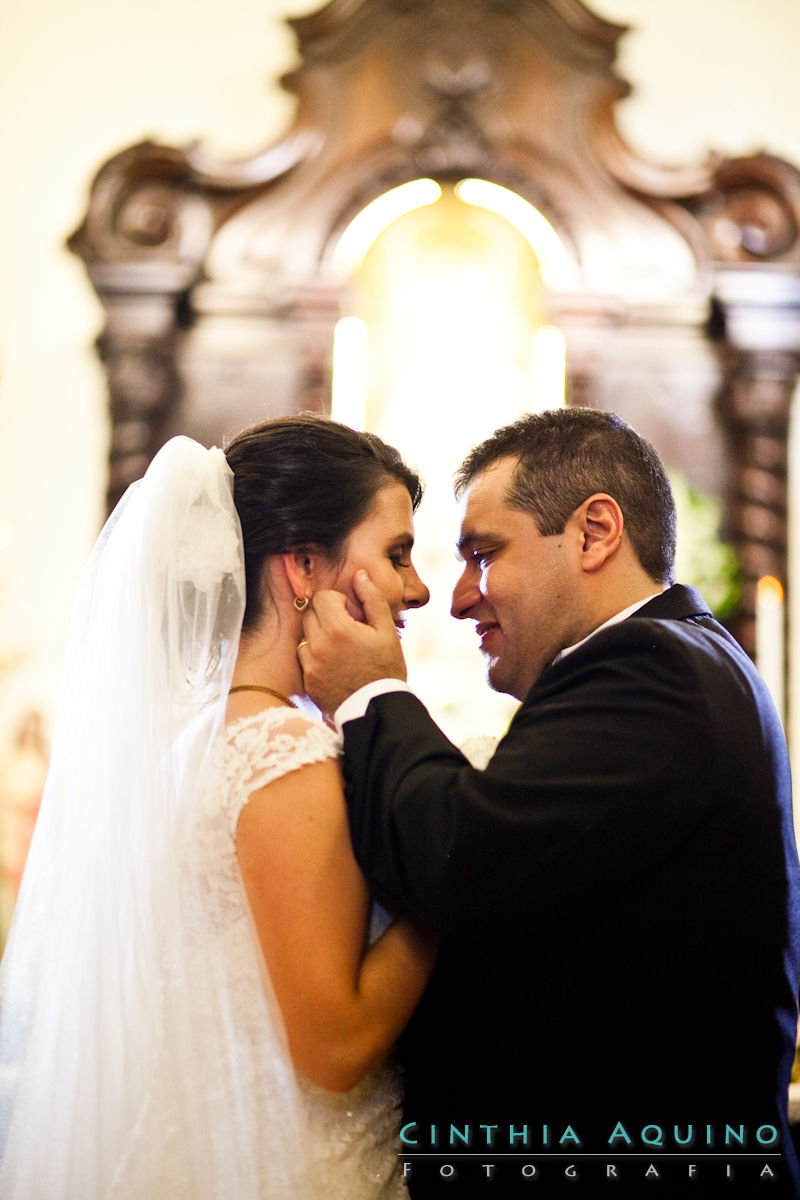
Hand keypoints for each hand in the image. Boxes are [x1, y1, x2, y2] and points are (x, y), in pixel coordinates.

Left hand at [298, 570, 406, 716]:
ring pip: (306, 636)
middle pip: (311, 614)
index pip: (323, 597)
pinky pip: (305, 659)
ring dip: (320, 637)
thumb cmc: (386, 668)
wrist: (378, 710)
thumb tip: (360, 575)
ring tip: (343, 651)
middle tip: (349, 632)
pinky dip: (317, 658)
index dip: (340, 603)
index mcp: (337, 629)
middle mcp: (317, 645)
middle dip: (328, 617)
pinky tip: (336, 667)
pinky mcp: (307, 681)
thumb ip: (372, 599)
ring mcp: (309, 665)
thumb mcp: (387, 631)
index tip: (354, 617)